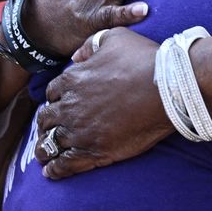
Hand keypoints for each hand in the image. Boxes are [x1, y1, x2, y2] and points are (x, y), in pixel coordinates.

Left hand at [37, 28, 167, 178]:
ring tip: (44, 155)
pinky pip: (66, 164)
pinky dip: (56, 169)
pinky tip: (51, 173)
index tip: (59, 106)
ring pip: (51, 144)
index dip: (55, 100)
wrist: (167, 89)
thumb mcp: (115, 37)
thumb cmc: (145, 61)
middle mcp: (70, 107)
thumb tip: (77, 57)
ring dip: (45, 149)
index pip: (52, 94)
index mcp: (72, 80)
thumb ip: (91, 45)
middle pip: (47, 119)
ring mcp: (81, 131)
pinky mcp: (95, 151)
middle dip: (46, 125)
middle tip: (48, 131)